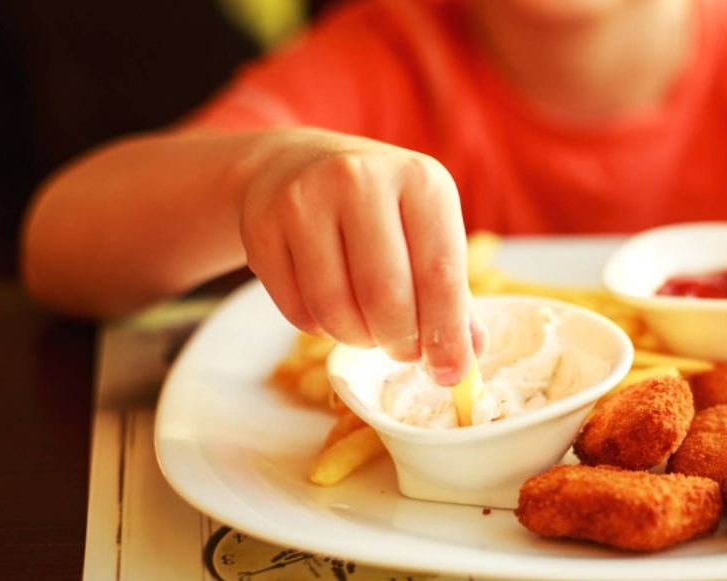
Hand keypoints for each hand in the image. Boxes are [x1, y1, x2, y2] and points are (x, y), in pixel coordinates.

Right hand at [237, 128, 483, 384]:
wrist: (300, 166)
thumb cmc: (381, 209)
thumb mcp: (427, 229)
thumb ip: (452, 293)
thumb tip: (464, 358)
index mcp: (420, 180)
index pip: (440, 274)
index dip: (446, 335)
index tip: (449, 374)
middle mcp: (361, 179)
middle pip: (386, 296)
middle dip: (400, 342)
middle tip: (405, 353)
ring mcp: (305, 200)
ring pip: (335, 308)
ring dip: (358, 339)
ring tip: (369, 331)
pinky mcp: (262, 227)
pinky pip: (297, 310)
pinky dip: (321, 328)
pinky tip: (333, 311)